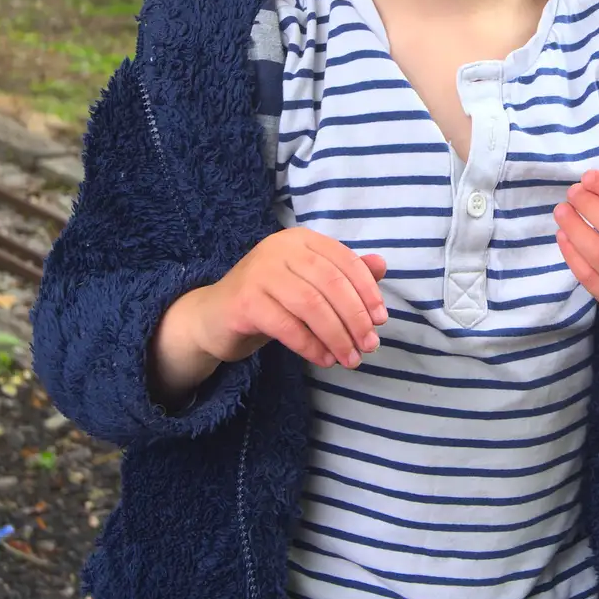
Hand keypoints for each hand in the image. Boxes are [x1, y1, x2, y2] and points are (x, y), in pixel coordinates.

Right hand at [195, 227, 387, 370]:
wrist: (215, 317)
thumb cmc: (271, 300)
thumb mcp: (310, 285)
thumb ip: (345, 275)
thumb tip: (382, 265)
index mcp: (301, 240)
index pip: (344, 261)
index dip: (367, 292)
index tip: (380, 321)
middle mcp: (280, 248)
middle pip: (331, 283)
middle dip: (355, 317)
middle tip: (368, 346)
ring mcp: (259, 272)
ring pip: (311, 304)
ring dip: (336, 335)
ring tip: (349, 359)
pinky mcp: (244, 300)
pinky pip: (287, 325)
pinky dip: (310, 345)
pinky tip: (324, 359)